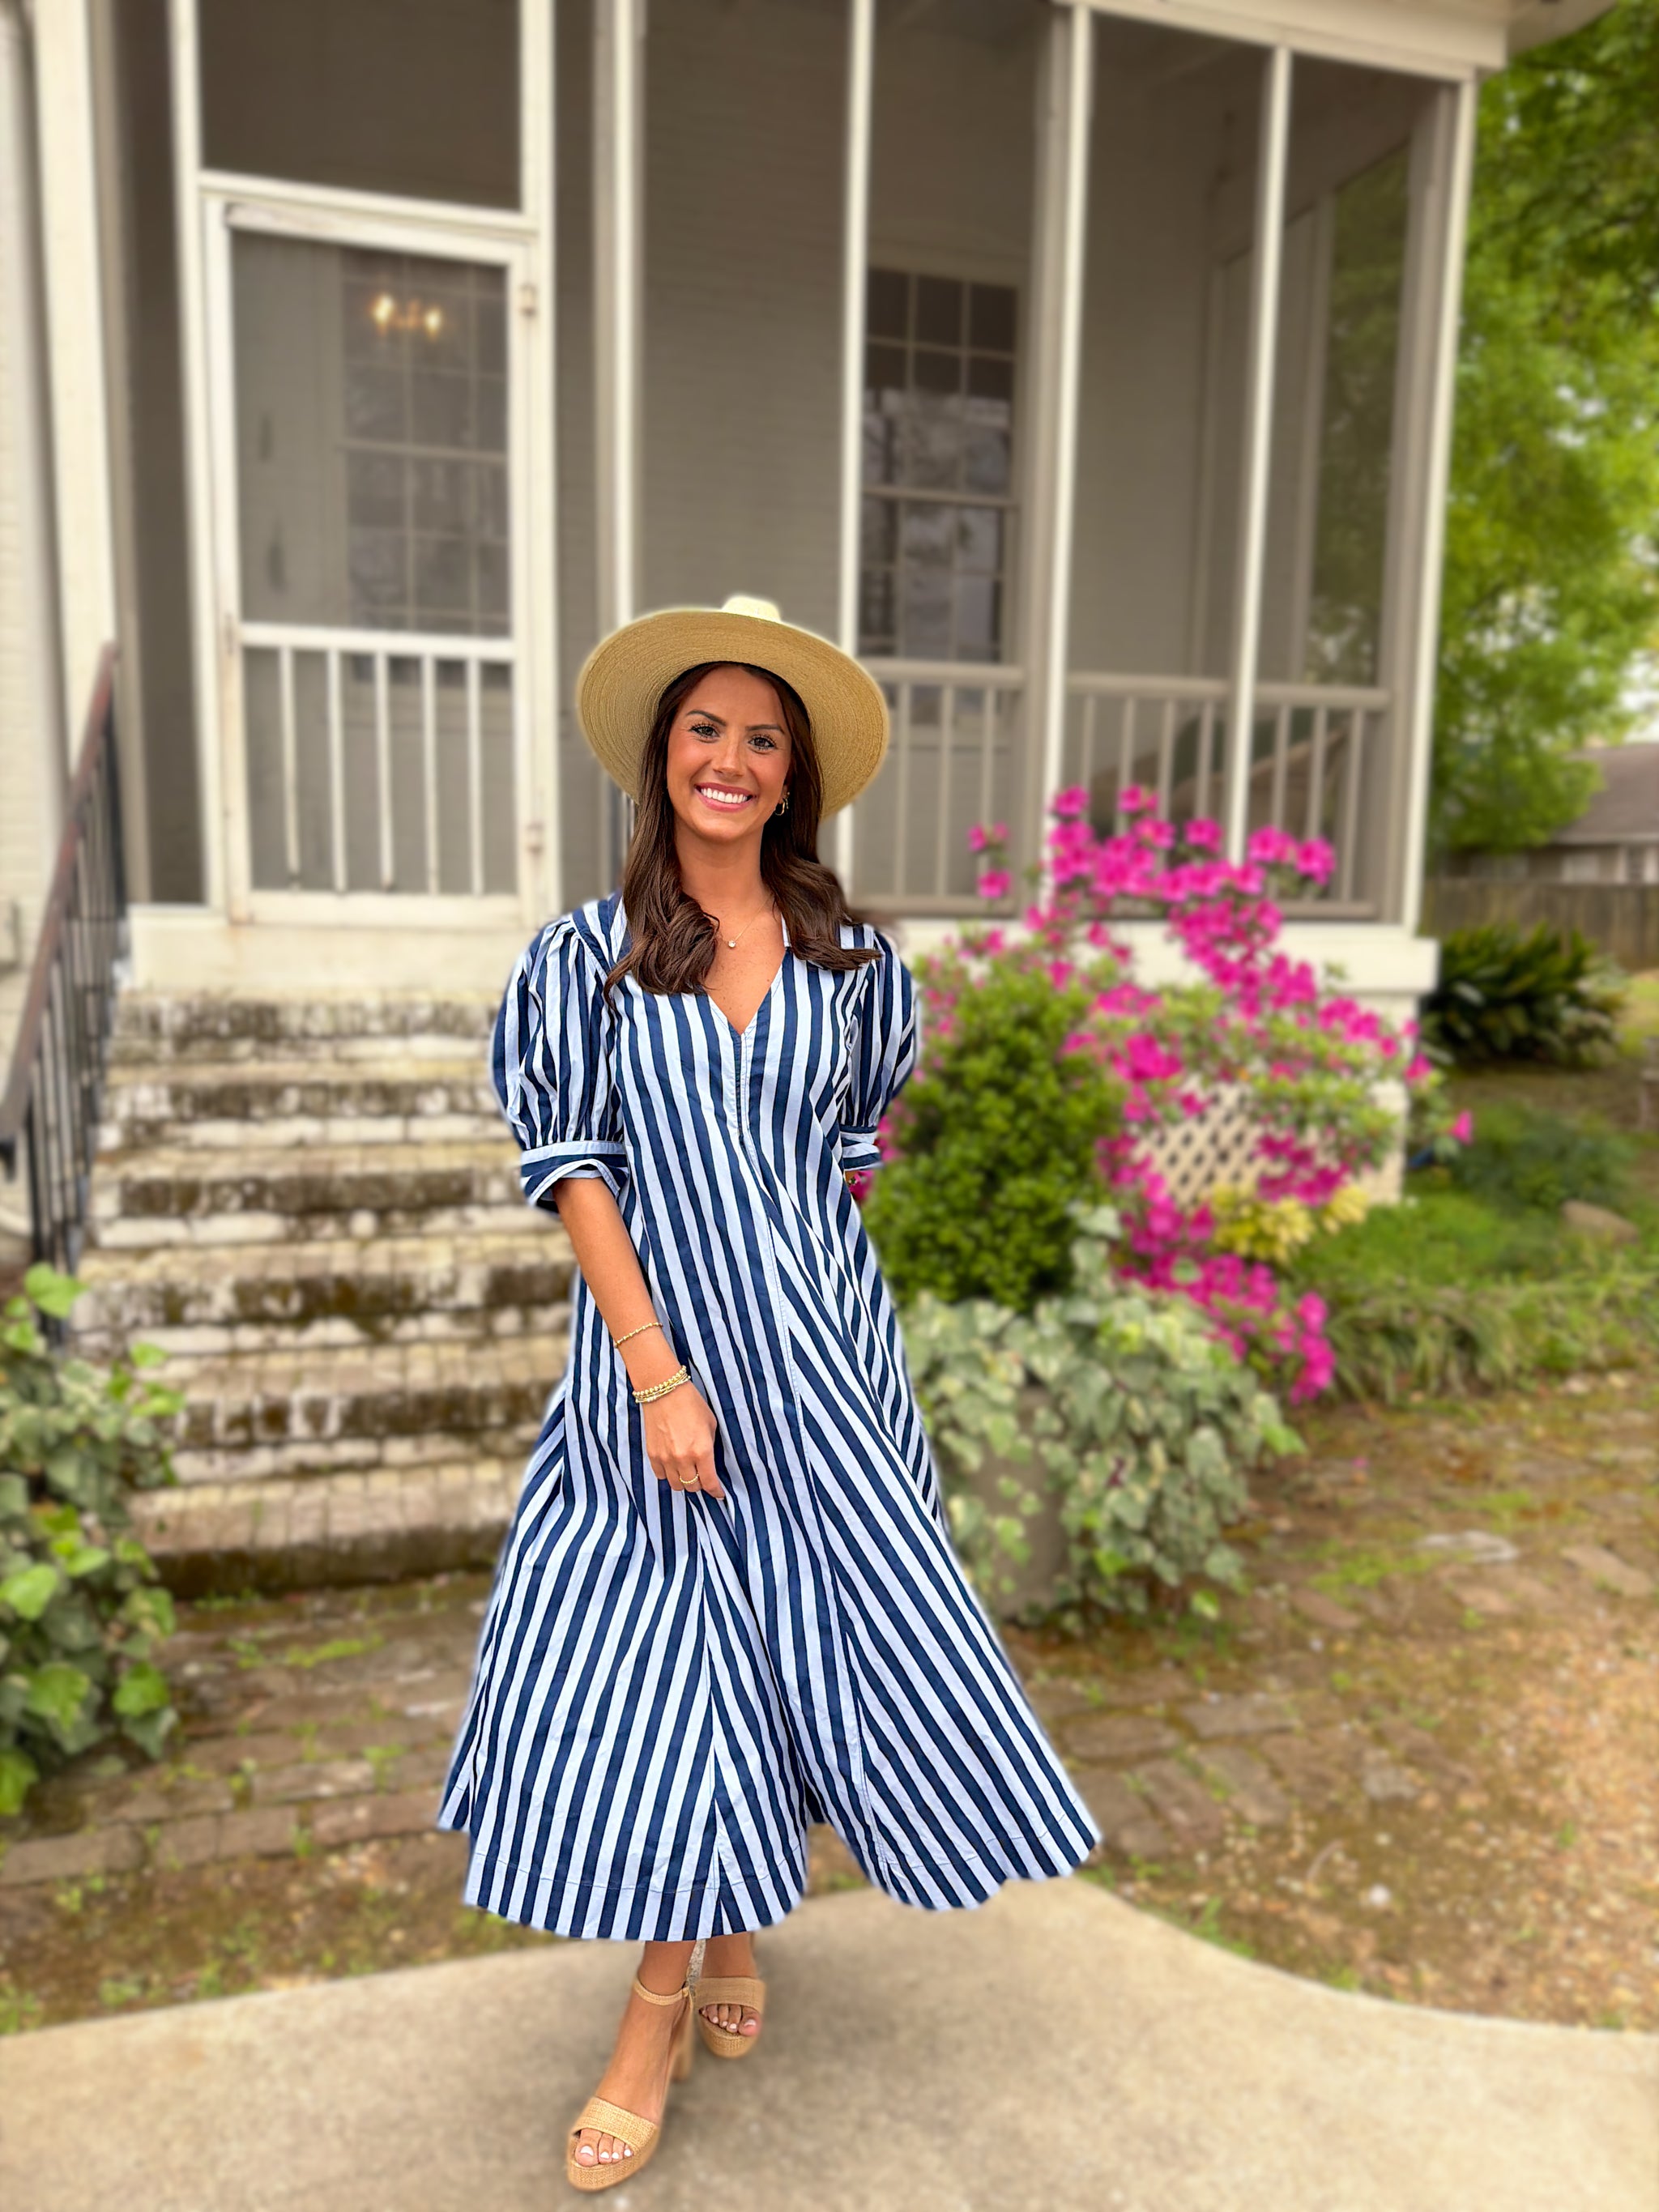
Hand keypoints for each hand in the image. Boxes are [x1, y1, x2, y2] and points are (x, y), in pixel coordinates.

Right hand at [642, 1379, 723, 1500]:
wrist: (664, 1391)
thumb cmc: (690, 1403)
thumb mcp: (711, 1424)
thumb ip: (710, 1446)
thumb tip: (709, 1462)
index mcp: (702, 1451)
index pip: (710, 1482)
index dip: (716, 1491)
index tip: (719, 1493)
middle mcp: (683, 1459)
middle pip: (692, 1487)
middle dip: (700, 1484)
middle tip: (702, 1477)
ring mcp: (665, 1458)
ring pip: (675, 1485)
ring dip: (683, 1481)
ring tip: (687, 1472)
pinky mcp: (652, 1454)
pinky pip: (660, 1476)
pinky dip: (668, 1474)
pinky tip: (673, 1465)